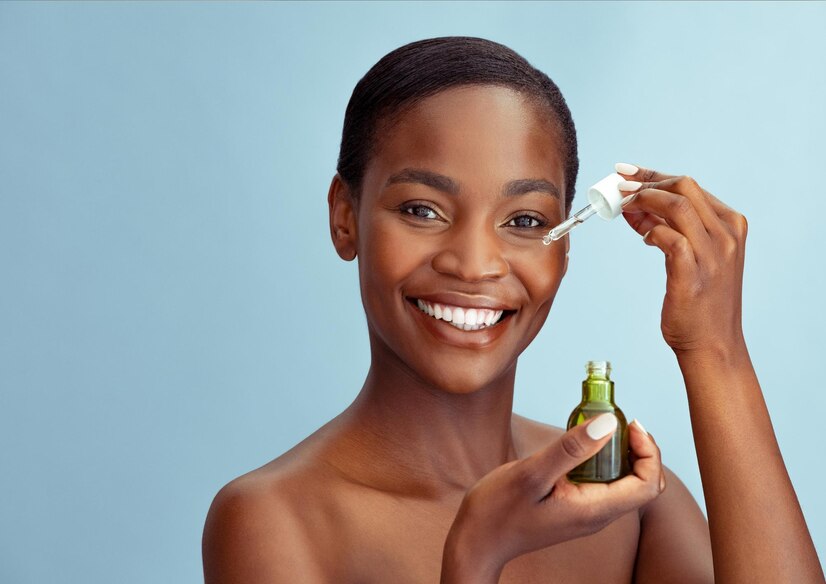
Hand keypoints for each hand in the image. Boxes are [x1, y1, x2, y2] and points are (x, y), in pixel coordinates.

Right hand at [441, 415, 661, 581]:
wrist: (477, 541)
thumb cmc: (497, 512)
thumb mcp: (531, 474)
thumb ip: (571, 449)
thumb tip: (608, 424)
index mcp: (594, 510)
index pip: (648, 484)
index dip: (648, 451)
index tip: (627, 424)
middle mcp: (597, 515)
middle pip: (641, 483)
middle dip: (638, 450)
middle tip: (615, 420)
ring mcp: (586, 514)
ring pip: (623, 483)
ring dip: (620, 453)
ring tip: (597, 426)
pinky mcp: (574, 509)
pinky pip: (602, 484)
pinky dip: (601, 461)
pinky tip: (579, 445)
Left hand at [616, 165, 748, 355]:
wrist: (712, 343)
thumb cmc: (699, 302)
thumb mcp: (691, 257)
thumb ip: (668, 228)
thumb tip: (635, 207)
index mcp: (731, 225)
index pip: (690, 186)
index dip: (654, 175)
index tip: (627, 172)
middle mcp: (727, 234)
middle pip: (684, 186)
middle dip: (646, 181)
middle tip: (619, 186)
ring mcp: (713, 254)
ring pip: (677, 205)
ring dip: (643, 200)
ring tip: (621, 206)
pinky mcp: (694, 273)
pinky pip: (669, 238)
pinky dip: (650, 231)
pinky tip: (643, 237)